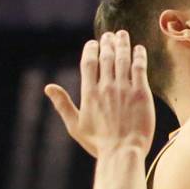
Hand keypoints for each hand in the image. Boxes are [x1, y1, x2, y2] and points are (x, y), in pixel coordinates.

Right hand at [44, 31, 155, 159]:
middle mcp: (106, 87)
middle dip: (107, 42)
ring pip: (122, 58)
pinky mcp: (141, 93)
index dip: (90, 49)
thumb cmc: (99, 144)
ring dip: (122, 44)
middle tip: (110, 35)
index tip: (94, 43)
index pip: (88, 63)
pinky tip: (139, 49)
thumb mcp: (75, 125)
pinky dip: (139, 56)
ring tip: (122, 35)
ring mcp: (124, 89)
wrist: (122, 153)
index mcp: (89, 93)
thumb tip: (48, 87)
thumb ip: (62, 104)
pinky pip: (139, 68)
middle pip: (106, 56)